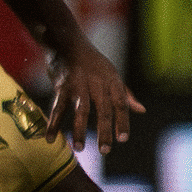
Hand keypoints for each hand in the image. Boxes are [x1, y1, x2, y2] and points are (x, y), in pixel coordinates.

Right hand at [45, 39, 145, 154]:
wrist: (66, 41)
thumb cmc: (91, 60)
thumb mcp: (111, 74)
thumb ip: (125, 94)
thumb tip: (141, 110)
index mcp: (111, 80)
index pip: (120, 103)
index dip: (122, 121)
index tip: (122, 139)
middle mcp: (97, 83)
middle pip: (103, 110)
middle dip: (104, 131)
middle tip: (105, 151)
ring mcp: (78, 84)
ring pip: (81, 111)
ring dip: (79, 131)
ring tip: (79, 148)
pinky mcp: (62, 86)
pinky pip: (57, 108)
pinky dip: (53, 124)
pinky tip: (50, 138)